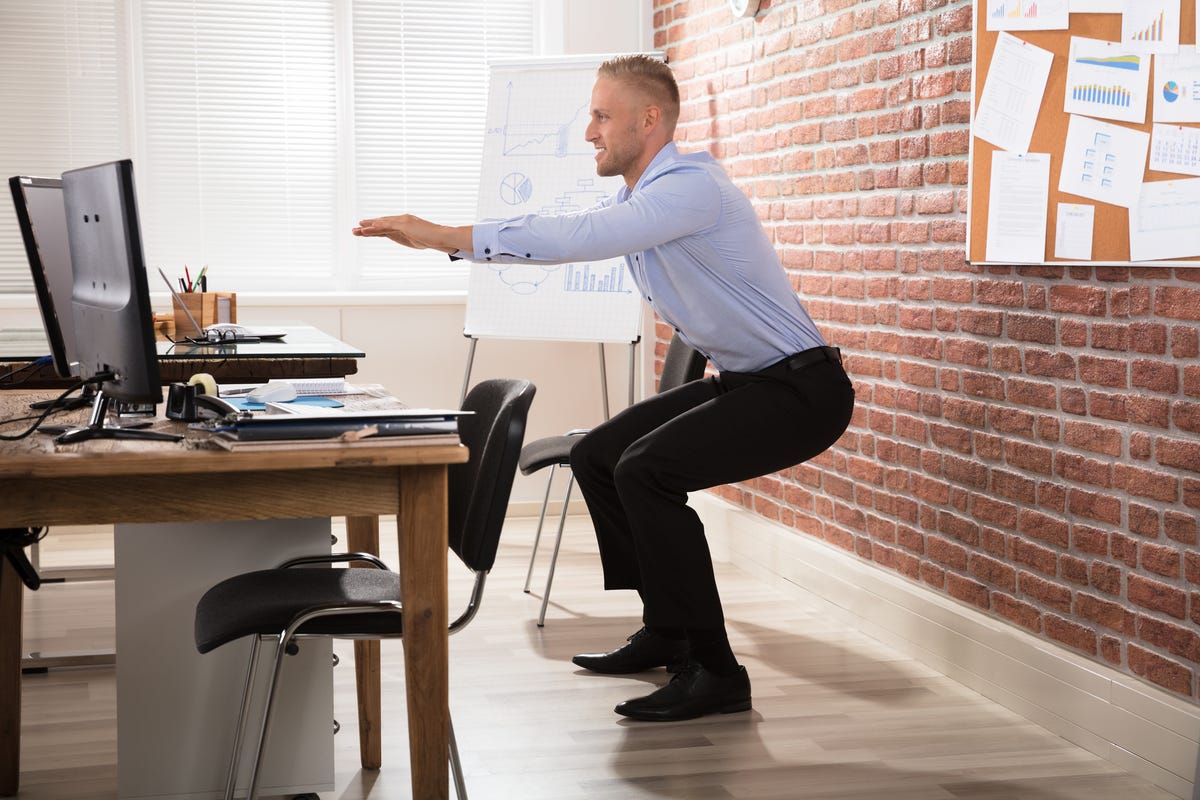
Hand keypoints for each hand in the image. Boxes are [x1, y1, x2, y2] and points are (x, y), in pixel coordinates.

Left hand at [352, 214, 469, 254]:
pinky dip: (377, 226)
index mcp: (405, 223)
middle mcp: (402, 220)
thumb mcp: (417, 240)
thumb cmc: (433, 239)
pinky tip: (368, 227)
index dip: (375, 228)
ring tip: (356, 230)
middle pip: (381, 223)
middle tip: (355, 229)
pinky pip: (387, 225)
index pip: (387, 226)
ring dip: (368, 227)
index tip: (365, 230)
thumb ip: (410, 238)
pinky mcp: (404, 224)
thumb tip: (408, 240)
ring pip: (381, 224)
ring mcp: (402, 221)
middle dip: (368, 226)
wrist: (441, 237)